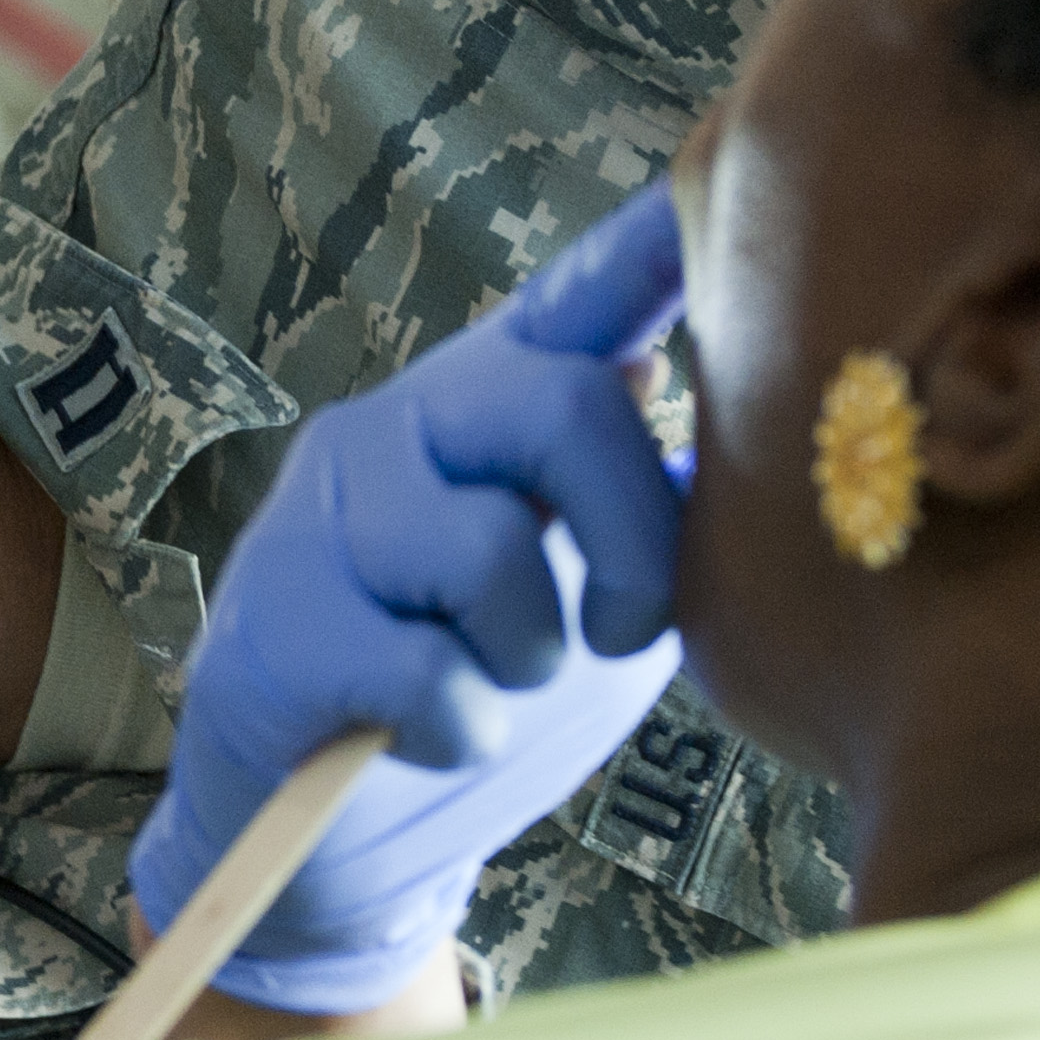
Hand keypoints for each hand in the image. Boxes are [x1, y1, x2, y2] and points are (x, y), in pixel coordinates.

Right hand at [132, 185, 688, 1013]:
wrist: (325, 847)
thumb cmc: (476, 698)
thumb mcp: (588, 602)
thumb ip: (649, 523)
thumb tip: (762, 458)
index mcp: (482, 414)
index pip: (568, 306)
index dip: (642, 249)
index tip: (706, 192)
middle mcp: (396, 430)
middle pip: (557, 406)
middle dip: (633, 535)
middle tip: (627, 630)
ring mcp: (321, 519)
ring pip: (488, 549)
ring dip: (530, 657)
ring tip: (495, 691)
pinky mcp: (277, 626)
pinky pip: (424, 670)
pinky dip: (460, 730)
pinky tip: (424, 738)